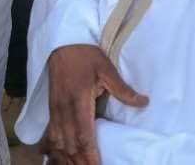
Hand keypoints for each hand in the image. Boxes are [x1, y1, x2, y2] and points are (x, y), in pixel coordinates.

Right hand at [41, 45, 148, 164]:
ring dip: (66, 158)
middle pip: (69, 144)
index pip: (83, 134)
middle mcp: (63, 108)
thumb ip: (122, 88)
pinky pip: (50, 133)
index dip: (90, 154)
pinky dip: (53, 149)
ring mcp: (55, 109)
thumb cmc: (85, 55)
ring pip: (58, 141)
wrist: (62, 42)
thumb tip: (143, 102)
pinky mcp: (51, 108)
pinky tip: (56, 158)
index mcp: (78, 100)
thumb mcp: (106, 68)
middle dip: (79, 161)